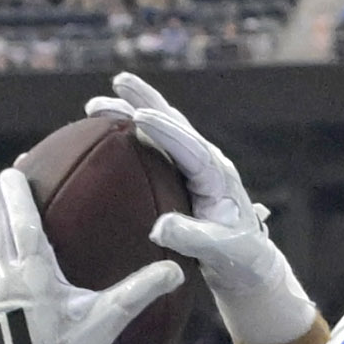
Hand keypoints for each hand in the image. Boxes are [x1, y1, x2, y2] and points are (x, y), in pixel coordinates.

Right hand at [95, 73, 312, 343]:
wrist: (248, 264)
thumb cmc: (238, 259)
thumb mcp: (219, 252)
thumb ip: (193, 238)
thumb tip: (159, 227)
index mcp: (218, 178)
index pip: (191, 147)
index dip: (166, 130)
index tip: (140, 116)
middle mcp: (207, 163)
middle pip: (175, 123)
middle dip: (145, 100)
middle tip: (117, 80)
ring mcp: (195, 166)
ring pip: (163, 129)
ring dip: (132, 110)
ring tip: (96, 105)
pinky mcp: (183, 174)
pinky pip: (155, 145)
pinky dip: (132, 133)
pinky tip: (108, 130)